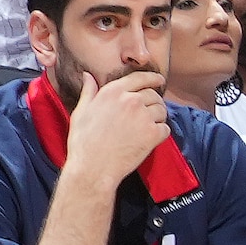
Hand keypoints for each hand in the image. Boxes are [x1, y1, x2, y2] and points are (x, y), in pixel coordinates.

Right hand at [59, 65, 174, 199]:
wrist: (93, 168)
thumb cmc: (83, 143)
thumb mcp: (80, 113)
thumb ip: (88, 92)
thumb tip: (88, 75)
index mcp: (113, 92)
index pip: (140, 77)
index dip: (152, 78)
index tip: (159, 80)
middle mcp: (131, 100)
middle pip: (153, 95)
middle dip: (153, 102)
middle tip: (147, 113)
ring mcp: (144, 116)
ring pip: (161, 110)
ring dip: (158, 117)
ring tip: (146, 127)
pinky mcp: (153, 133)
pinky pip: (165, 128)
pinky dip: (160, 133)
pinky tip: (148, 139)